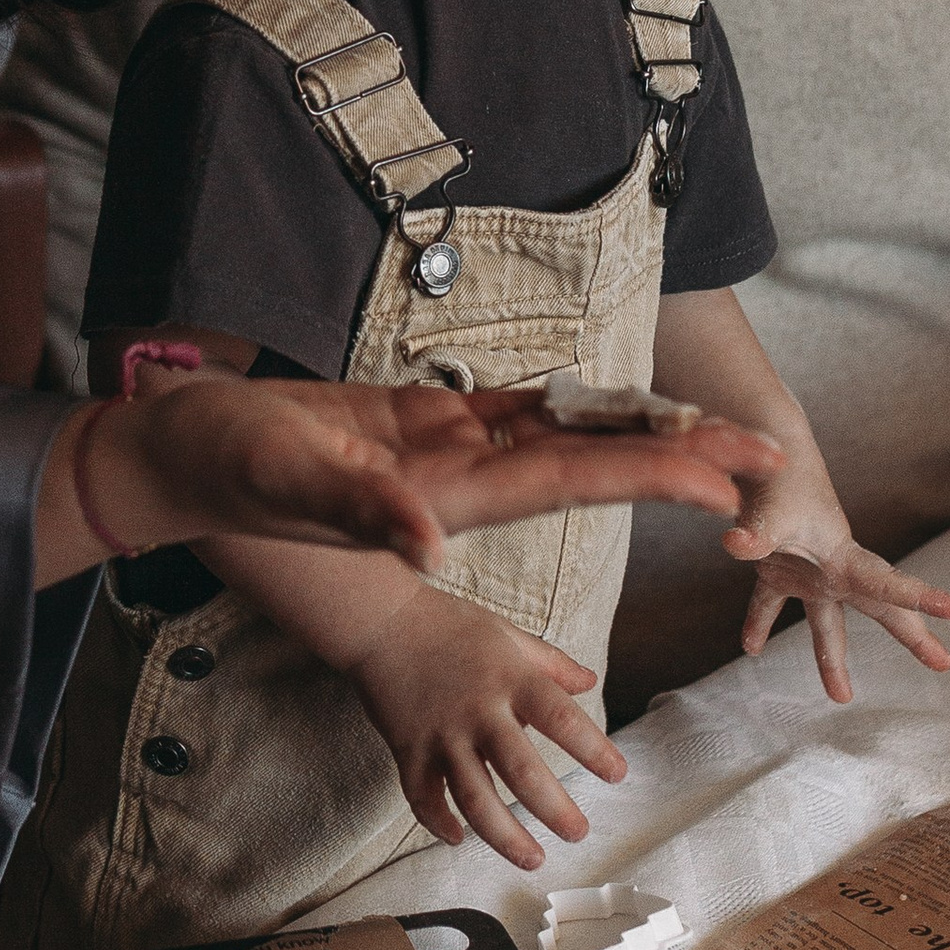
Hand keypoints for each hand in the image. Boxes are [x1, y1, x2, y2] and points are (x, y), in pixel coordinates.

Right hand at [34, 376, 783, 590]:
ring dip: (636, 435)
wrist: (179, 456)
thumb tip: (428, 546)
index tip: (728, 478)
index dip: (650, 474)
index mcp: (443, 495)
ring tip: (717, 426)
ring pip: (558, 438)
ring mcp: (440, 453)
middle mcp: (458, 480)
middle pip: (590, 463)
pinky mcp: (414, 425)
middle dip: (679, 459)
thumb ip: (357, 514)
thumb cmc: (223, 470)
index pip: (570, 479)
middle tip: (770, 456)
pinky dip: (561, 407)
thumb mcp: (285, 486)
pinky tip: (611, 403)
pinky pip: (505, 415)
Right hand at [345, 579, 623, 871]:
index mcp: (510, 680)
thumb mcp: (507, 634)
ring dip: (505, 836)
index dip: (594, 750)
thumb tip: (591, 683)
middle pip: (522, 771)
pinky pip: (421, 796)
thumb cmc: (447, 623)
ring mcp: (441, 734)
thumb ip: (550, 663)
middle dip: (554, 810)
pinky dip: (437, 823)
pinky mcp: (408, 748)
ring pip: (475, 797)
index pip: (562, 719)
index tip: (618, 775)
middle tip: (578, 833)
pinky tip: (458, 839)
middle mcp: (479, 712)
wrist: (380, 620)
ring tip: (533, 859)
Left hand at [719, 439, 949, 701]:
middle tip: (946, 664)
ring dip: (832, 658)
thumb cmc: (776, 478)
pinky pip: (769, 603)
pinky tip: (749, 648)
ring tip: (842, 696)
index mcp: (843, 557)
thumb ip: (755, 533)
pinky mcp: (778, 568)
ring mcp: (808, 572)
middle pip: (880, 608)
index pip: (888, 583)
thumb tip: (734, 546)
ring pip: (827, 623)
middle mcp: (833, 569)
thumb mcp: (769, 509)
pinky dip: (758, 623)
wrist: (762, 447)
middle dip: (913, 636)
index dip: (922, 598)